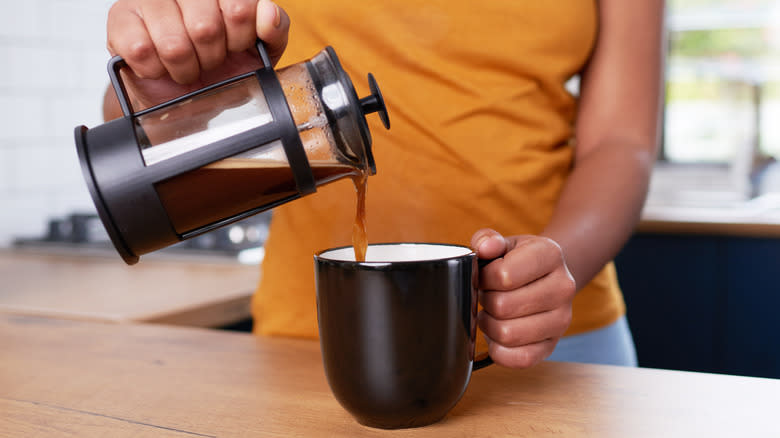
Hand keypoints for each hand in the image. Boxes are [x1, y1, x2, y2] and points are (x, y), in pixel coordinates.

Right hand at [105, 0, 289, 110]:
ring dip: (184, 68)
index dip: (239, 38)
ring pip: (173, 43)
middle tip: (208, 60)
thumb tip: (268, 13)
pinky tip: (161, 66)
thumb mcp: (261, 49)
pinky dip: (157, 71)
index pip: (239, 7)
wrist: (186, 94)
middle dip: (211, 58)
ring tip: (186, 66)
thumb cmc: (225, 66)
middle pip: (205, 27)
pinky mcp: (120, 19)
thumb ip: (275, 28)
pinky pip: (141, 51)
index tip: (235, 47)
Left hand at [471, 229, 576, 367]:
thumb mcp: (504, 242)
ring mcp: (562, 319)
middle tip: (487, 295)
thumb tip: (484, 248)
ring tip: (492, 313)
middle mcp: (563, 287)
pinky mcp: (552, 345)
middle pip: (503, 307)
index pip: (503, 275)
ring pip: (508, 334)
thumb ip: (487, 239)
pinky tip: (497, 334)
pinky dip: (499, 350)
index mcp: (550, 254)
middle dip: (485, 301)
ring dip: (489, 325)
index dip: (484, 278)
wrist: (547, 277)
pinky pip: (519, 359)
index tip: (485, 276)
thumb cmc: (518, 260)